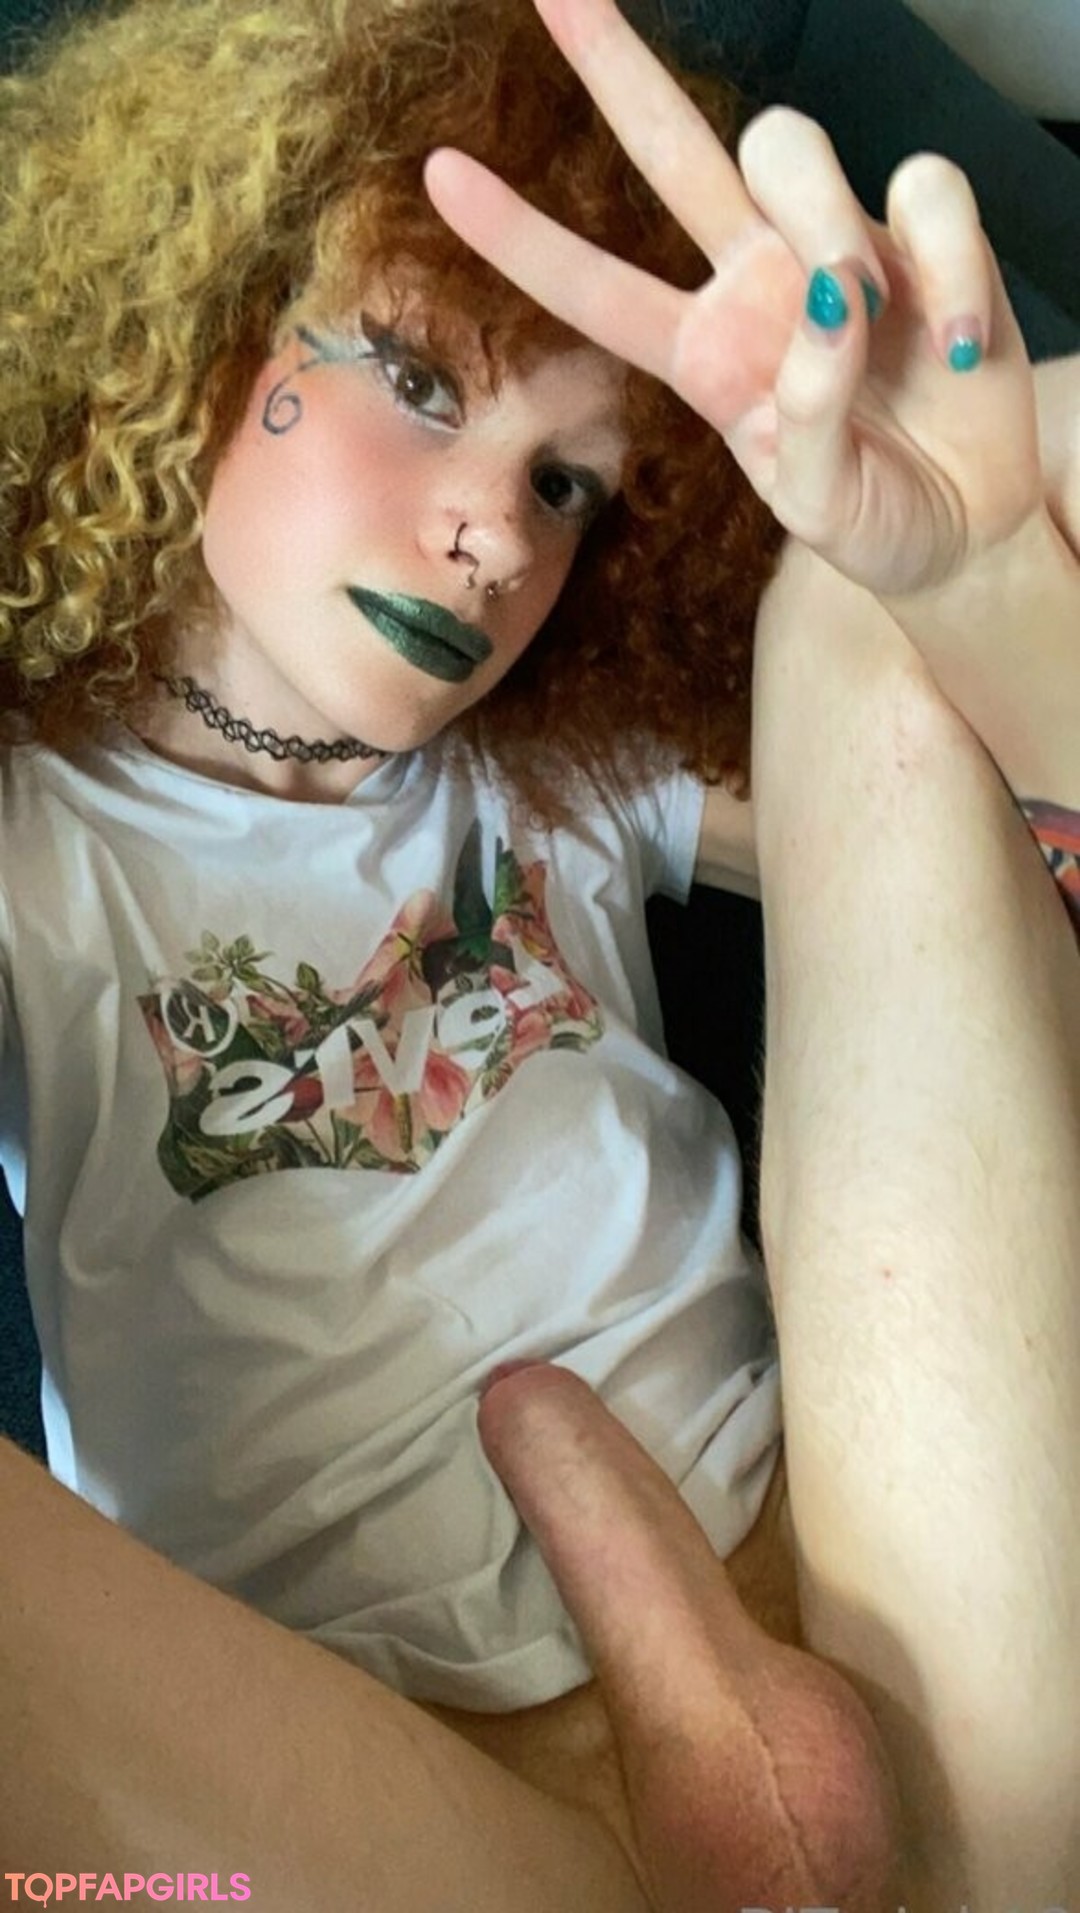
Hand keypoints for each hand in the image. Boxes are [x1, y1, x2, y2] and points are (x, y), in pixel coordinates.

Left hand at [424, 0, 1042, 598]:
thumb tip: (831, 308)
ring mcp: (840, 246)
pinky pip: (927, 190)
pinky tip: (959, 342)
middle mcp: (758, 281)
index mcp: (704, 355)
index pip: (595, 288)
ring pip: (792, 151)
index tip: (440, 173)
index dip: (520, 235)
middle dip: (616, 68)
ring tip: (876, 323)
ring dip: (825, 224)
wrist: (967, 525)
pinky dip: (950, 263)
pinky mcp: (929, 236)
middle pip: (675, 149)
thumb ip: (811, 426)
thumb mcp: (822, 509)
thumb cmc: (875, 517)